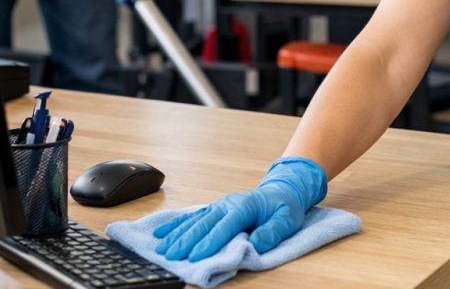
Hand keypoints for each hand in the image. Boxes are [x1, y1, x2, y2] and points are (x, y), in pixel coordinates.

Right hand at [153, 157, 326, 261]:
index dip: (209, 242)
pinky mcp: (214, 209)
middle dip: (186, 240)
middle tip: (171, 255)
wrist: (281, 191)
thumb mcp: (287, 220)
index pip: (225, 227)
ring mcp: (219, 205)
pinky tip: (162, 233)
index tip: (195, 256)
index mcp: (245, 206)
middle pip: (204, 224)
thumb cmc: (284, 207)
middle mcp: (227, 204)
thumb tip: (256, 243)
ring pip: (194, 221)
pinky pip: (193, 217)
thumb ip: (272, 232)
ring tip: (162, 248)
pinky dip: (176, 225)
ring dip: (177, 235)